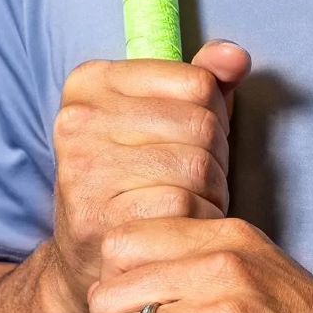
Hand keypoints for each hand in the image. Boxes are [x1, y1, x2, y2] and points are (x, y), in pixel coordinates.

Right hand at [43, 40, 247, 312]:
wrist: (88, 256)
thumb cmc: (138, 177)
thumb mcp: (164, 118)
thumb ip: (203, 80)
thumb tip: (235, 56)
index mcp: (91, 82)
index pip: (198, 83)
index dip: (212, 116)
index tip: (188, 140)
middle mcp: (77, 119)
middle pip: (201, 124)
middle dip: (215, 157)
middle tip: (193, 181)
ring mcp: (82, 168)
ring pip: (197, 166)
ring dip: (210, 192)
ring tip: (187, 202)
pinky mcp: (95, 216)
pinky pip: (183, 208)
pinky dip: (197, 221)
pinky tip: (180, 227)